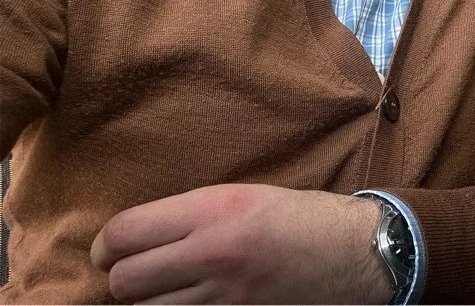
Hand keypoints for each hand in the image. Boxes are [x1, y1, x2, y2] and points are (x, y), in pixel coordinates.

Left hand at [90, 184, 391, 303]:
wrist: (353, 254)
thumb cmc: (300, 217)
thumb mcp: (244, 195)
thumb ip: (190, 214)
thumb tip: (137, 236)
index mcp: (215, 209)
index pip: (125, 233)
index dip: (106, 244)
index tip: (111, 248)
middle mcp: (213, 253)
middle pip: (124, 281)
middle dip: (122, 278)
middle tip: (137, 272)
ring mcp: (223, 299)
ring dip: (146, 305)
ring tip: (163, 291)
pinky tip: (186, 305)